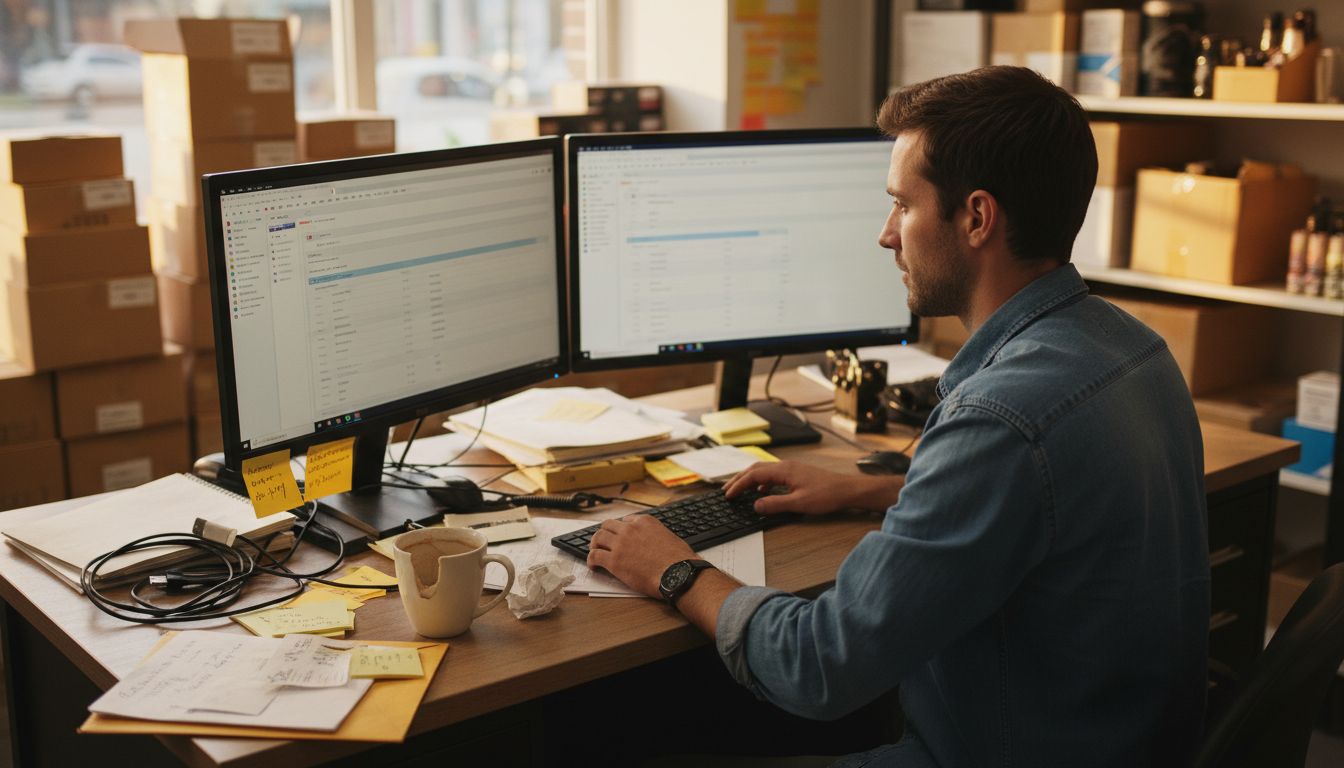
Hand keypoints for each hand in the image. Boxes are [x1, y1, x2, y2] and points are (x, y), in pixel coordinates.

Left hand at [586, 514, 696, 598]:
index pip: (625, 520)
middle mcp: (630, 529)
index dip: (620, 529)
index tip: (619, 536)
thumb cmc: (679, 560)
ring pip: (598, 537)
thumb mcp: (669, 537)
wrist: (678, 574)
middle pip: (607, 525)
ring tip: (595, 552)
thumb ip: (657, 535)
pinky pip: (594, 556)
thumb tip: (655, 541)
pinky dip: (591, 560)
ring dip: (594, 544)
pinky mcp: (614, 561)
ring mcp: (620, 544)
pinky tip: (594, 566)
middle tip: (602, 542)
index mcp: (645, 522)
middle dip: (604, 533)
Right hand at [723, 460, 900, 515]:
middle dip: (738, 480)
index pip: (753, 475)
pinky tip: (762, 490)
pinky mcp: (796, 473)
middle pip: (754, 469)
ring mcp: (791, 468)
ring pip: (763, 470)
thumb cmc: (827, 495)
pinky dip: (761, 481)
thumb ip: (775, 504)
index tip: (728, 496)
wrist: (848, 490)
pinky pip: (772, 474)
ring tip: (739, 490)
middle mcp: (785, 466)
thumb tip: (755, 505)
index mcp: (783, 470)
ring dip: (749, 479)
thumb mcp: (799, 504)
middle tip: (726, 491)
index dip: (738, 485)